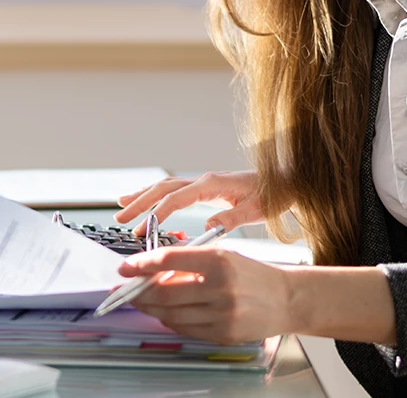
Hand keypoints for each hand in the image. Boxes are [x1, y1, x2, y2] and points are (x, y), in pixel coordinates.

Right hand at [114, 171, 263, 234]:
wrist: (286, 180)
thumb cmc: (274, 195)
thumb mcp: (257, 210)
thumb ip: (232, 217)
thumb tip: (207, 227)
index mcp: (212, 184)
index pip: (177, 198)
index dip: (157, 212)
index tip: (142, 227)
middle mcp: (204, 180)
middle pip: (163, 189)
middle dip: (140, 203)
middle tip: (120, 218)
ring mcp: (203, 182)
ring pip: (165, 186)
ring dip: (143, 196)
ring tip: (121, 206)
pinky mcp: (205, 187)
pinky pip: (173, 189)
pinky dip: (156, 194)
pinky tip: (146, 200)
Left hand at [117, 246, 295, 344]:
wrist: (286, 298)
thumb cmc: (252, 274)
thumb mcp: (223, 256)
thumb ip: (190, 262)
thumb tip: (153, 269)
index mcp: (219, 262)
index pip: (169, 261)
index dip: (142, 264)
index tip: (127, 268)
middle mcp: (220, 289)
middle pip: (165, 293)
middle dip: (139, 292)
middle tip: (126, 289)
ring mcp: (222, 315)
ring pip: (171, 314)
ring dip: (151, 308)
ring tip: (143, 300)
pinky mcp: (223, 334)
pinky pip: (186, 329)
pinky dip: (170, 320)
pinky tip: (166, 312)